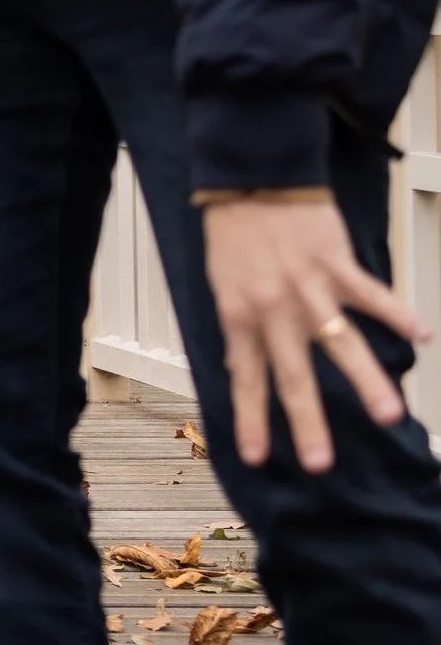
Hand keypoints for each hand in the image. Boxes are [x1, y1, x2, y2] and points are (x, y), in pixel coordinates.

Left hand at [203, 198, 426, 471]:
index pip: (246, 380)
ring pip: (341, 344)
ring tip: (388, 417)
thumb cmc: (235, 237)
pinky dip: (398, 315)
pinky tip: (422, 338)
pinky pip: (372, 295)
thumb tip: (246, 370)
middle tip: (320, 462)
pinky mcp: (337, 265)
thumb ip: (241, 330)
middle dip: (307, 422)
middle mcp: (275, 311)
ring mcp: (309, 289)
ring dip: (367, 382)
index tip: (259, 458)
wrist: (253, 181)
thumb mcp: (223, 289)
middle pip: (293, 376)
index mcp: (240, 319)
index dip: (252, 419)